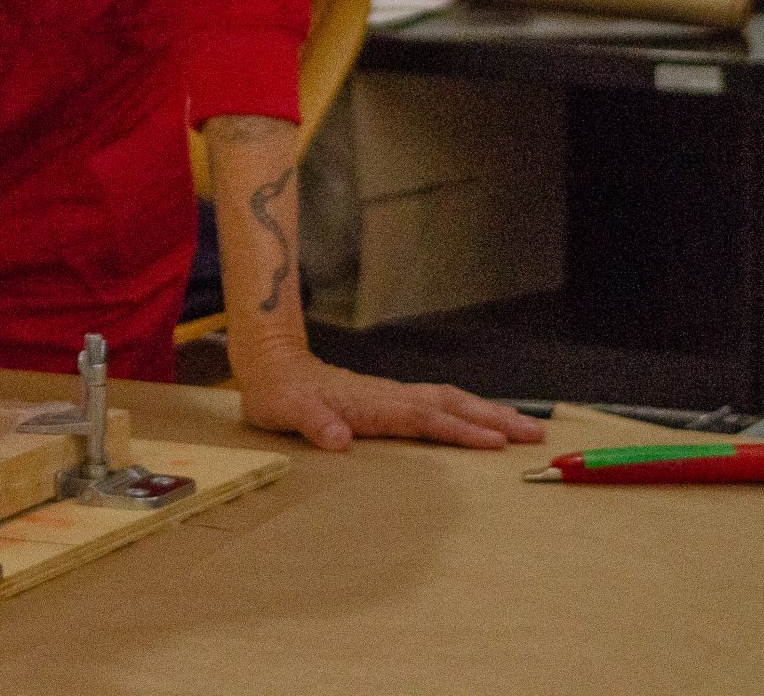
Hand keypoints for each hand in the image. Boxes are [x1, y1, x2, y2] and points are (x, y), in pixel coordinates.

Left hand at [235, 341, 545, 451]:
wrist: (270, 365)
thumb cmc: (277, 393)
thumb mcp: (283, 411)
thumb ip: (311, 422)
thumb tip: (339, 438)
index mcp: (371, 403)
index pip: (423, 417)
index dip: (458, 429)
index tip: (494, 440)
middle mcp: (389, 396)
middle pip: (449, 403)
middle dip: (492, 417)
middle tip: (535, 433)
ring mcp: (392, 395)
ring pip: (449, 401)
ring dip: (487, 412)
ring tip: (526, 427)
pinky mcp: (389, 399)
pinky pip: (438, 405)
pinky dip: (467, 411)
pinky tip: (483, 422)